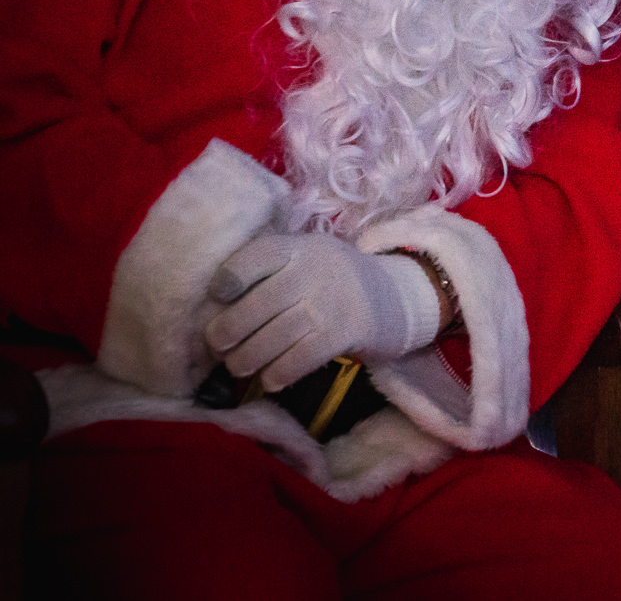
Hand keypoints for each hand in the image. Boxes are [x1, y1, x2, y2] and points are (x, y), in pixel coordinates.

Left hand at [205, 233, 441, 391]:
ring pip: (273, 337)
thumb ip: (271, 273)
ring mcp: (331, 301)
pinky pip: (300, 359)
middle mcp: (314, 270)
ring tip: (239, 367)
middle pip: (257, 305)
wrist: (397, 296)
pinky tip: (270, 379)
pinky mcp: (346, 331)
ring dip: (247, 359)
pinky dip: (278, 373)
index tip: (217, 297)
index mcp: (299, 247)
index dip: (227, 280)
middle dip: (227, 332)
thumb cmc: (334, 281)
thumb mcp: (307, 259)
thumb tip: (216, 308)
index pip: (253, 258)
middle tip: (218, 346)